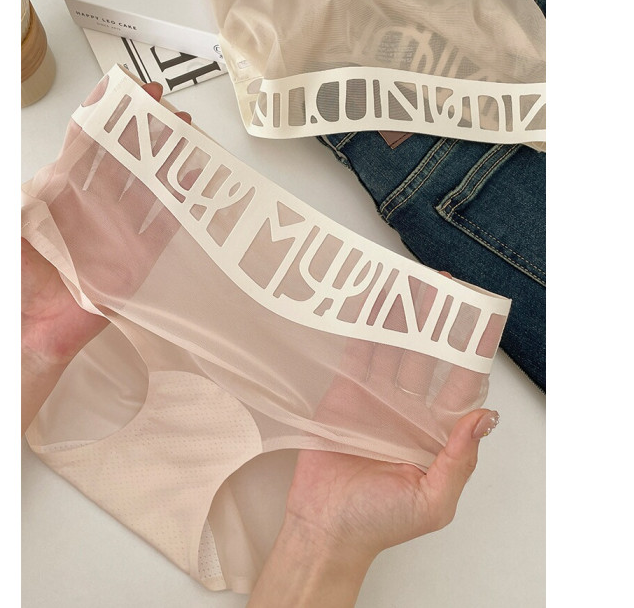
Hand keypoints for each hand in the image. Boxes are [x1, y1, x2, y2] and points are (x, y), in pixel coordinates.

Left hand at [21, 81, 190, 433]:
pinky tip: (191, 184)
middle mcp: (93, 208)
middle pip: (125, 160)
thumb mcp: (18, 220)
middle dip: (147, 132)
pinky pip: (162, 229)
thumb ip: (38, 187)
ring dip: (169, 163)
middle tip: (166, 110)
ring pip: (149, 188)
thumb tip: (61, 151)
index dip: (106, 114)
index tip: (124, 90)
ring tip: (188, 139)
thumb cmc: (15, 279)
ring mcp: (118, 232)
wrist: (29, 331)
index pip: (87, 143)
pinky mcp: (137, 260)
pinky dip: (179, 206)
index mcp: (62, 193)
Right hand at [248, 273, 501, 606]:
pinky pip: (357, 354)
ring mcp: (375, 398)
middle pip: (428, 355)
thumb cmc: (380, 522)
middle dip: (436, 322)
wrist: (325, 528)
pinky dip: (364, 329)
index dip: (473, 350)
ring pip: (394, 348)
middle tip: (442, 286)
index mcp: (436, 432)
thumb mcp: (433, 501)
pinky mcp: (344, 393)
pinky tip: (372, 305)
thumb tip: (486, 419)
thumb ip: (460, 460)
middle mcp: (409, 409)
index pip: (461, 383)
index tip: (482, 318)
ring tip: (408, 283)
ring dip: (401, 317)